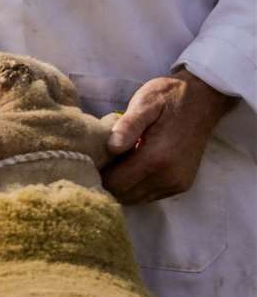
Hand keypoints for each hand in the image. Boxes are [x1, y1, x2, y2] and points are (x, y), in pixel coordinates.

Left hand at [102, 71, 235, 204]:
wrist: (205, 99)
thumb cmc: (170, 97)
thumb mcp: (146, 102)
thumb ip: (128, 126)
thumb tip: (111, 147)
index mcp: (156, 158)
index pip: (114, 184)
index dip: (98, 174)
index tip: (92, 159)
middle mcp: (168, 177)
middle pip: (122, 195)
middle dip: (108, 181)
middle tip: (102, 160)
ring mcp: (176, 184)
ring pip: (134, 198)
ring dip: (122, 185)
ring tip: (118, 162)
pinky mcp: (181, 185)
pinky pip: (149, 196)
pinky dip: (136, 186)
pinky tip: (133, 166)